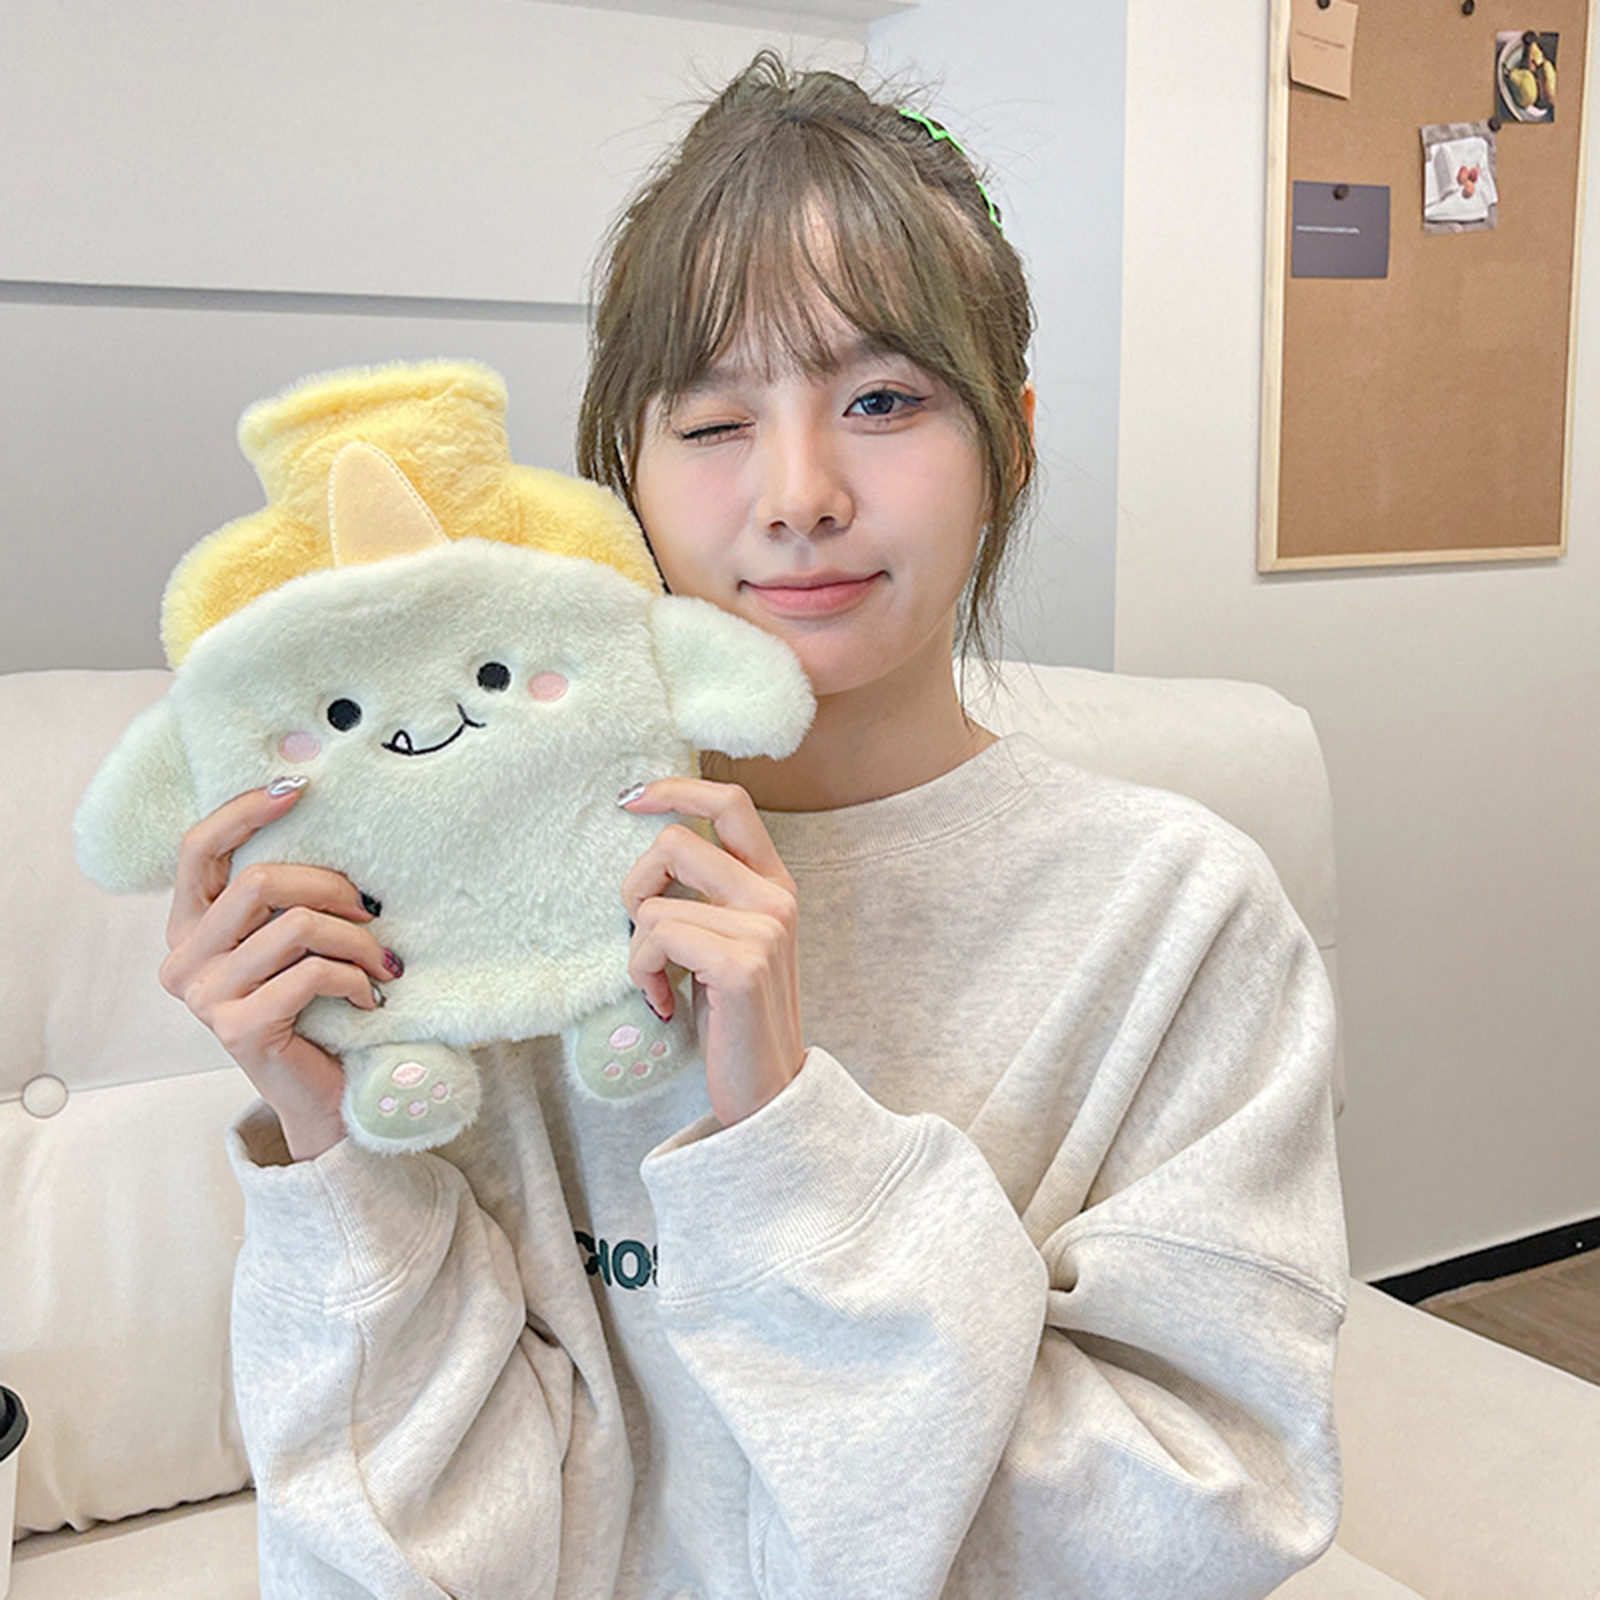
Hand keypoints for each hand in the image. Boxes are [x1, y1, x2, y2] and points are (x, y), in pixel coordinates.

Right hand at [158, 781, 397, 1160]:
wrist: (320, 1095)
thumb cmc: (313, 1008)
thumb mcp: (292, 941)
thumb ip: (284, 896)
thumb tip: (320, 818)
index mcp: (189, 927)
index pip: (197, 848)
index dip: (245, 811)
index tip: (300, 788)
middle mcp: (183, 959)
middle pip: (260, 881)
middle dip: (332, 887)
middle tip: (372, 912)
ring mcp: (205, 997)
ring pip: (297, 927)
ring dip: (357, 941)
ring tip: (383, 962)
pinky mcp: (238, 1028)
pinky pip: (313, 975)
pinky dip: (357, 979)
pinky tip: (372, 996)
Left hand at [619, 778, 803, 1126]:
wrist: (768, 1091)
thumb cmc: (733, 1018)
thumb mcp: (726, 941)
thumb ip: (706, 894)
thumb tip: (650, 852)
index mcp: (773, 884)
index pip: (731, 802)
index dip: (676, 789)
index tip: (632, 800)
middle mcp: (775, 898)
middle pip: (674, 843)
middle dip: (635, 888)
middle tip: (643, 937)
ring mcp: (764, 930)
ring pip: (654, 902)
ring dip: (638, 950)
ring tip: (660, 982)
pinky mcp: (742, 964)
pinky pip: (657, 937)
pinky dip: (644, 973)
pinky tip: (664, 1002)